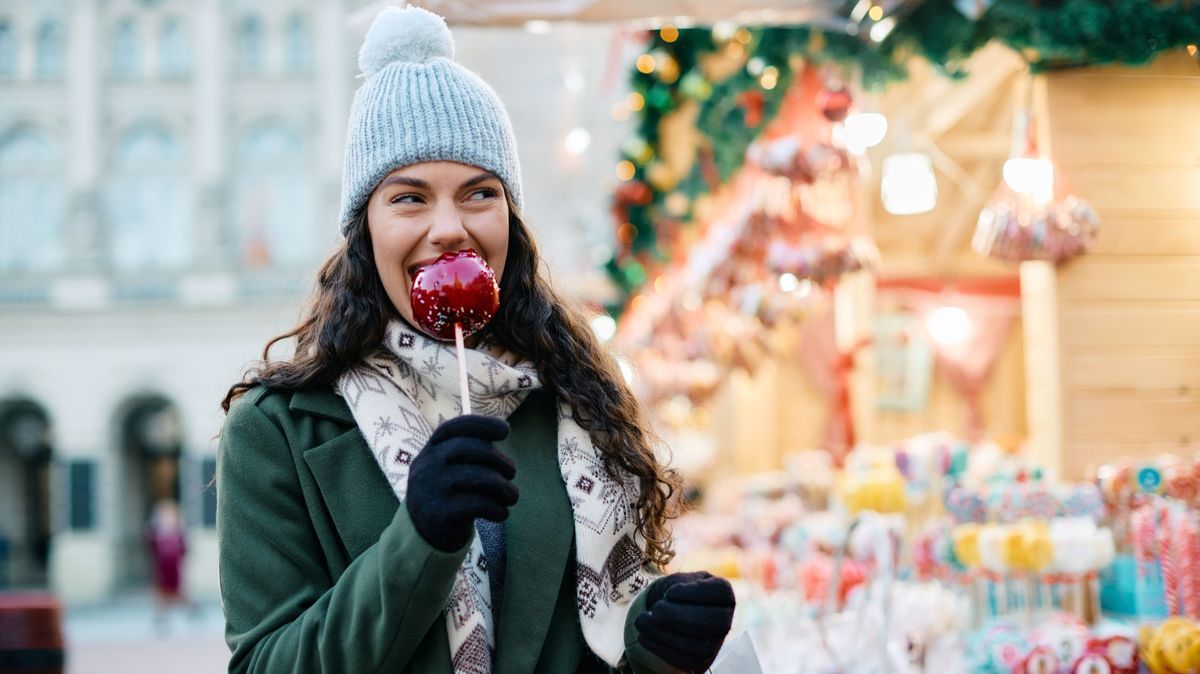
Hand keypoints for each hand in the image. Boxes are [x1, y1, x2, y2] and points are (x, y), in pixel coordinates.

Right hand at [405, 415, 516, 551]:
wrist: (423, 532)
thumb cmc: (448, 492)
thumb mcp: (450, 466)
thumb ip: (471, 449)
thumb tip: (503, 428)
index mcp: (431, 449)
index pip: (452, 427)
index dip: (481, 424)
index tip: (506, 430)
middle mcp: (426, 466)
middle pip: (467, 448)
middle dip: (497, 458)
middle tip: (512, 472)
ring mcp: (431, 490)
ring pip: (477, 477)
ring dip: (503, 487)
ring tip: (512, 496)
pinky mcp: (440, 514)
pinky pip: (476, 504)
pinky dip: (496, 508)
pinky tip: (501, 513)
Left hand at [634, 571, 735, 672]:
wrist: (672, 612)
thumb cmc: (677, 592)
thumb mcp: (679, 580)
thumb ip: (677, 585)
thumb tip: (669, 599)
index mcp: (724, 593)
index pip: (719, 592)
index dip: (694, 593)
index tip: (669, 593)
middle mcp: (725, 620)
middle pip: (711, 621)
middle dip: (680, 616)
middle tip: (656, 610)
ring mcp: (715, 643)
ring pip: (696, 644)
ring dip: (664, 634)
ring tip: (642, 621)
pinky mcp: (700, 661)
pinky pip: (683, 660)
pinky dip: (660, 648)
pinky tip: (643, 636)